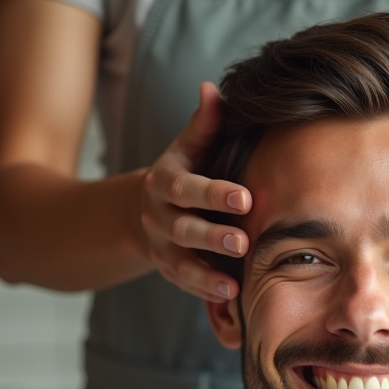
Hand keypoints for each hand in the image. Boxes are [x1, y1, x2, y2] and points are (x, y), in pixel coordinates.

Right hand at [140, 82, 252, 300]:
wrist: (143, 210)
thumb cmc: (183, 173)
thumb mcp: (189, 148)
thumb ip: (205, 124)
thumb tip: (213, 89)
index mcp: (164, 182)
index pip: (186, 188)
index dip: (214, 194)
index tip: (245, 198)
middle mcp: (158, 216)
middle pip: (183, 229)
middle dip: (212, 237)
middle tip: (243, 242)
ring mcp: (161, 247)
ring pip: (181, 264)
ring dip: (206, 276)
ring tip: (233, 284)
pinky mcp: (169, 271)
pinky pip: (185, 285)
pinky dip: (205, 293)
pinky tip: (230, 299)